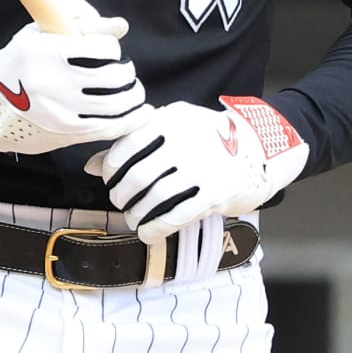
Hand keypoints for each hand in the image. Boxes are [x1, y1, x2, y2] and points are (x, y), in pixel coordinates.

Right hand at [0, 0, 149, 155]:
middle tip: (121, 70)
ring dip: (131, 94)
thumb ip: (83, 23)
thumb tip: (122, 26)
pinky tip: (142, 112)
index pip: (102, 49)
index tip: (105, 49)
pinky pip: (112, 128)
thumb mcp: (41, 32)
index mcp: (48, 53)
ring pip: (118, 104)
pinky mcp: (70, 134)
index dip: (110, 47)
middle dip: (125, 71)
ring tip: (128, 88)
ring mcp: (63, 113)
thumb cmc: (21, 62)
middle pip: (115, 77)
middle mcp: (55, 84)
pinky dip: (133, 119)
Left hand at [83, 96, 309, 243]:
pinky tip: (148, 233)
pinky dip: (155, 228)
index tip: (110, 178)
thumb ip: (134, 143)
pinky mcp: (214, 194)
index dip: (111, 167)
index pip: (127, 145)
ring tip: (135, 218)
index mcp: (172, 120)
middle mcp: (185, 141)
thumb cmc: (209, 139)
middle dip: (122, 194)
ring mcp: (201, 168)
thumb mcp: (174, 129)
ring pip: (154, 198)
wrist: (260, 149)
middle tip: (121, 201)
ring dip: (137, 214)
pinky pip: (174, 216)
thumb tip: (90, 165)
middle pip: (137, 175)